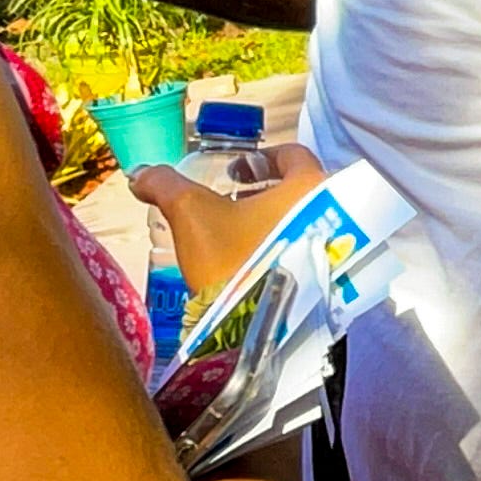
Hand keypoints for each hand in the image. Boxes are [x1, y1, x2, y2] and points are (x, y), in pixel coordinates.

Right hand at [132, 145, 326, 297]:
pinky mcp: (332, 277)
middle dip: (265, 193)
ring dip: (273, 221)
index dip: (259, 159)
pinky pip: (310, 250)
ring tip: (239, 235)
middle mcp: (337, 211)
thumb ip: (166, 185)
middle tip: (234, 202)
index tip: (233, 172)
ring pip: (306, 221)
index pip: (292, 155)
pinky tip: (255, 262)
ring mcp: (339, 246)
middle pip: (300, 190)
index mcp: (310, 185)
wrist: (258, 325)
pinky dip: (285, 248)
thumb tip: (140, 173)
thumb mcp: (192, 213)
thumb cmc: (233, 256)